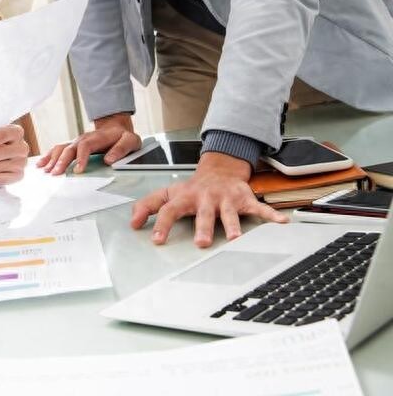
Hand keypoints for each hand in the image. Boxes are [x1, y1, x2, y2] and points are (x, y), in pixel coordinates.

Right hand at [38, 112, 140, 174]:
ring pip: (61, 148)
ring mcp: (76, 142)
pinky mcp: (72, 146)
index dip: (80, 157)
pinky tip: (41, 165)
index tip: (78, 170)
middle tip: (56, 174)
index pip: (86, 146)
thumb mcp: (130, 140)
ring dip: (52, 159)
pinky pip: (58, 149)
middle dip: (61, 161)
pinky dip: (48, 156)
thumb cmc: (123, 137)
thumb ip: (121, 149)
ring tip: (46, 171)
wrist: (115, 128)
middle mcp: (83, 139)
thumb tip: (109, 160)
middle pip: (69, 148)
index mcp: (97, 137)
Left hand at [131, 152, 286, 246]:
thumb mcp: (167, 193)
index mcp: (185, 197)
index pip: (170, 210)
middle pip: (203, 213)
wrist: (219, 170)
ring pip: (230, 213)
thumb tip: (132, 223)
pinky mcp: (244, 199)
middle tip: (201, 242)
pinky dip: (270, 215)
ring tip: (236, 238)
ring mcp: (226, 198)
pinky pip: (259, 208)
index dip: (162, 224)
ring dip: (233, 225)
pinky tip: (281, 223)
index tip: (157, 240)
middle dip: (203, 227)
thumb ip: (148, 206)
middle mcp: (206, 198)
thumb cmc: (192, 189)